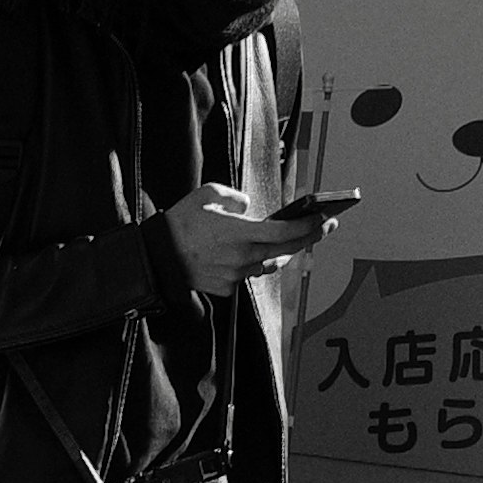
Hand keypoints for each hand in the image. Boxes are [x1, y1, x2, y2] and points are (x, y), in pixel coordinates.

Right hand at [163, 183, 311, 295]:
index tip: (325, 218)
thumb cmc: (180, 224)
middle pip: (287, 250)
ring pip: (268, 264)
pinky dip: (251, 264)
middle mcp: (243, 257)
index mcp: (241, 233)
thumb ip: (235, 198)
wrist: (157, 257)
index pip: (286, 232)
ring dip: (280, 252)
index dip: (310, 226)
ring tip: (288, 240)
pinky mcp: (226, 288)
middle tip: (325, 227)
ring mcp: (235, 276)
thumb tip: (247, 207)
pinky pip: (247, 275)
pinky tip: (246, 255)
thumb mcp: (208, 194)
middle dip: (310, 237)